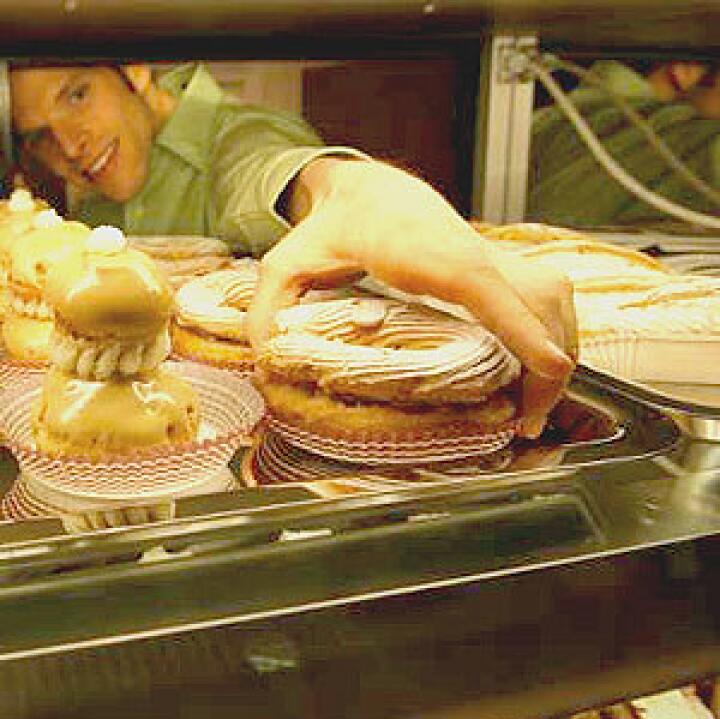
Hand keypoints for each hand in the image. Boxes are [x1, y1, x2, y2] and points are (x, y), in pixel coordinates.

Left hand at [247, 159, 575, 438]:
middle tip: (523, 426)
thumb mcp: (286, 264)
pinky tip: (531, 372)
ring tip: (529, 410)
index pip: (499, 298)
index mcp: (434, 259)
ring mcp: (495, 258)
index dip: (528, 341)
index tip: (541, 381)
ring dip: (559, 354)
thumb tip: (264, 360)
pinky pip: (548, 300)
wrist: (369, 189)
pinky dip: (552, 336)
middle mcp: (476, 256)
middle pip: (544, 310)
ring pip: (558, 303)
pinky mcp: (500, 265)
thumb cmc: (331, 227)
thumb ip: (268, 308)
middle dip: (550, 370)